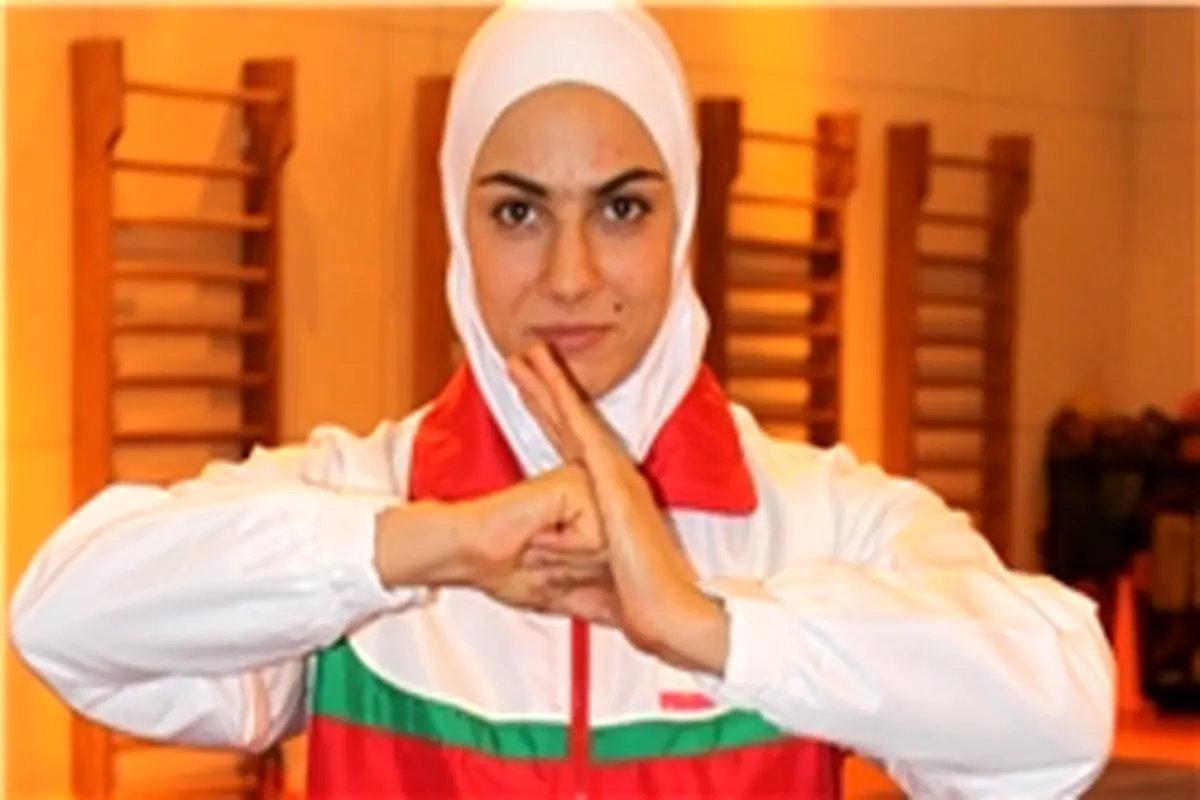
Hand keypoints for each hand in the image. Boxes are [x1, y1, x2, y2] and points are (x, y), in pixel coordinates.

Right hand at [458, 463, 616, 620]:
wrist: (468, 554)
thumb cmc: (503, 566)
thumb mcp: (564, 590)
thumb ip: (597, 598)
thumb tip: (624, 615)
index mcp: (593, 511)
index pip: (618, 558)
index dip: (583, 576)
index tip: (547, 561)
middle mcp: (594, 492)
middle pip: (617, 557)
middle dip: (576, 572)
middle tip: (539, 557)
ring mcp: (587, 484)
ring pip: (608, 550)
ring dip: (566, 563)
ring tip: (537, 547)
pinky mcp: (575, 484)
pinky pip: (591, 538)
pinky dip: (560, 550)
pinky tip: (536, 536)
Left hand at [507, 343, 730, 673]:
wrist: (665, 612)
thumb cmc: (632, 600)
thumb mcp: (589, 571)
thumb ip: (569, 557)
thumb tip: (536, 561)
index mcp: (604, 497)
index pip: (570, 447)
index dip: (548, 416)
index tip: (528, 392)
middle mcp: (612, 479)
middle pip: (569, 424)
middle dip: (544, 390)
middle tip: (521, 357)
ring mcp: (614, 475)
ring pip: (574, 417)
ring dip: (549, 384)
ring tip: (526, 355)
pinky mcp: (613, 479)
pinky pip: (581, 430)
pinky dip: (563, 402)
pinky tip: (547, 380)